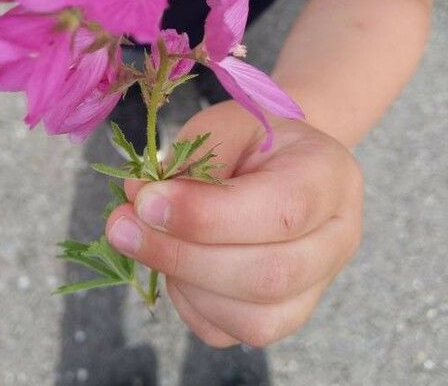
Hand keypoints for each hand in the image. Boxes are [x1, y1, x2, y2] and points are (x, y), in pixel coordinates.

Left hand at [106, 100, 362, 346]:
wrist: (281, 163)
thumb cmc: (253, 139)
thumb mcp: (226, 124)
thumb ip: (190, 159)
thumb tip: (137, 198)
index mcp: (328, 177)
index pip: (279, 212)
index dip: (205, 216)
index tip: (145, 201)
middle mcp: (336, 240)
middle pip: (269, 276)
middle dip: (181, 256)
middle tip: (121, 226)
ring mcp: (316, 286)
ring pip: (254, 320)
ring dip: (183, 282)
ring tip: (146, 239)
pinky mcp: (283, 314)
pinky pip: (230, 332)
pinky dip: (189, 304)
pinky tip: (175, 264)